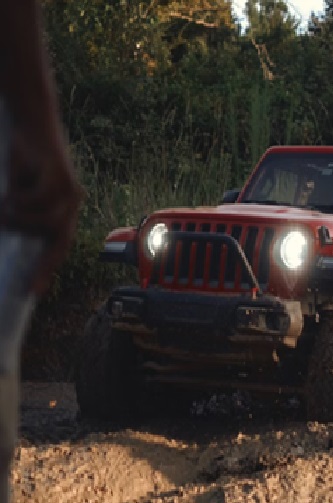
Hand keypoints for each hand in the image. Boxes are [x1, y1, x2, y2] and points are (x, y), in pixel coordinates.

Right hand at [2, 125, 83, 294]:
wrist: (31, 124)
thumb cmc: (20, 160)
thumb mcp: (15, 192)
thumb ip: (16, 215)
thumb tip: (7, 231)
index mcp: (61, 210)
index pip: (57, 246)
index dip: (47, 269)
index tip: (34, 292)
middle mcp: (71, 204)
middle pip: (60, 241)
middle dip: (46, 266)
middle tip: (26, 285)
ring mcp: (69, 192)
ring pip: (47, 222)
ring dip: (20, 219)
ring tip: (4, 207)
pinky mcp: (62, 178)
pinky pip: (41, 201)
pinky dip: (21, 201)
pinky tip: (12, 190)